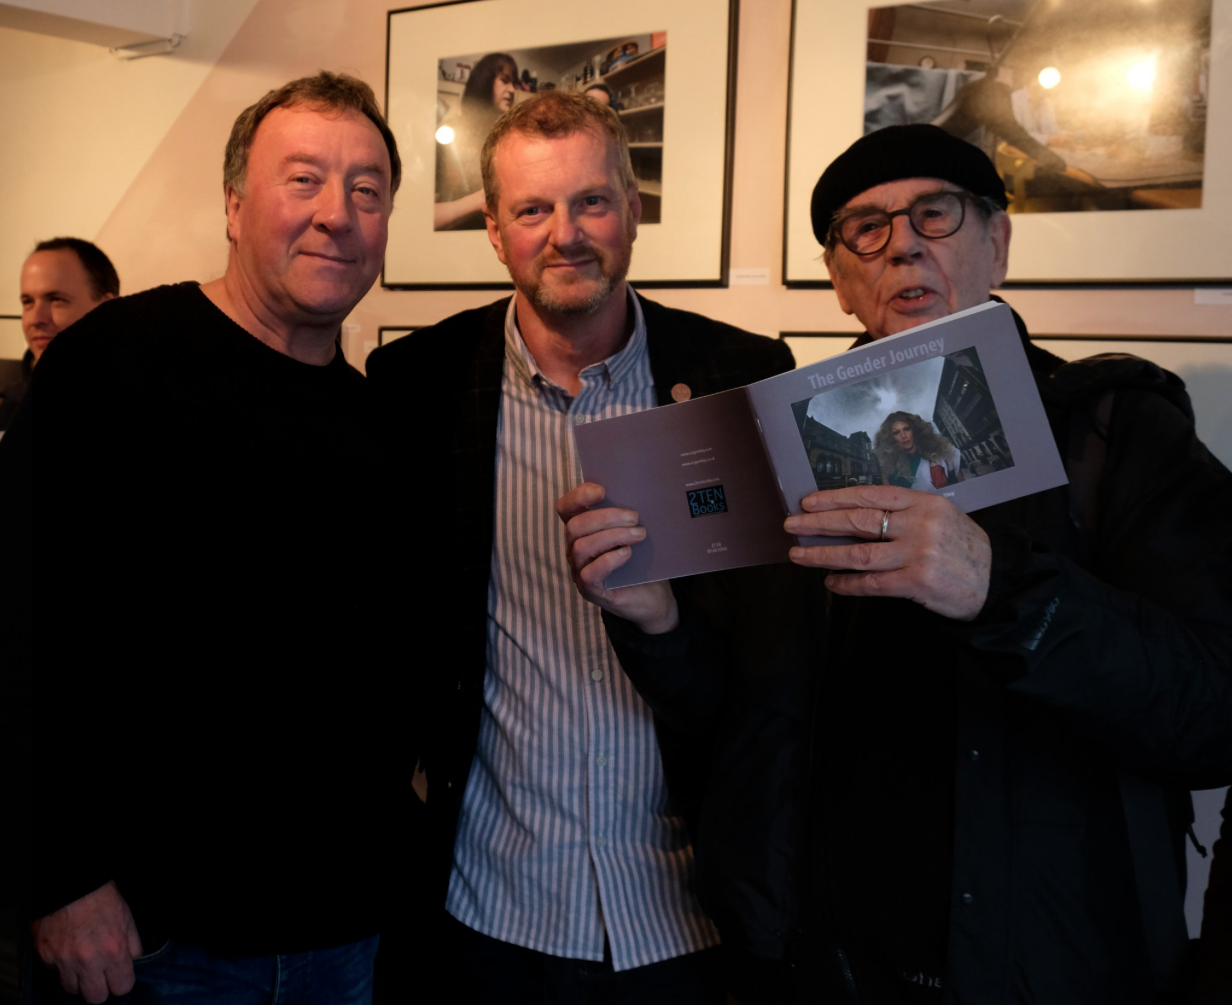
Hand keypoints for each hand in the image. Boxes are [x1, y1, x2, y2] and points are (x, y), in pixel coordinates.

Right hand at [32, 880, 142, 1003]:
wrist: (71, 884)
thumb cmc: (101, 897)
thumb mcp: (127, 917)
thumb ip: (133, 944)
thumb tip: (134, 961)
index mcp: (113, 950)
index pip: (121, 988)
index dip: (122, 982)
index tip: (120, 976)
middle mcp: (88, 961)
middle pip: (95, 998)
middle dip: (100, 988)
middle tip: (101, 975)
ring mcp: (64, 960)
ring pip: (72, 989)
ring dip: (79, 980)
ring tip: (83, 962)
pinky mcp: (46, 956)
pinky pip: (55, 973)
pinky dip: (62, 966)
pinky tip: (68, 951)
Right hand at [556, 482, 678, 633]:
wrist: (652, 596)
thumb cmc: (641, 560)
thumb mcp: (632, 533)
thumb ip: (626, 516)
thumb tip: (636, 492)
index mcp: (582, 531)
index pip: (565, 508)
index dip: (578, 496)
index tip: (602, 491)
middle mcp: (574, 550)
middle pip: (575, 526)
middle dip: (606, 517)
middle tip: (634, 517)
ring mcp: (579, 571)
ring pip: (582, 547)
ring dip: (613, 536)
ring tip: (639, 534)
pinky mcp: (590, 591)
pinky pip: (590, 573)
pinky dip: (609, 560)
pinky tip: (627, 553)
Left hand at [784, 485, 990, 620]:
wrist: (997, 580)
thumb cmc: (964, 547)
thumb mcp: (941, 516)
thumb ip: (905, 512)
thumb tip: (855, 511)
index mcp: (924, 502)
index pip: (871, 494)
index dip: (835, 497)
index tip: (808, 502)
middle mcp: (920, 524)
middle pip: (859, 519)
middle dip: (820, 523)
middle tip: (792, 525)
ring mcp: (918, 554)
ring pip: (859, 553)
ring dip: (824, 555)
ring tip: (799, 555)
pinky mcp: (918, 583)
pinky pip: (872, 583)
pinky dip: (847, 584)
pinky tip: (830, 583)